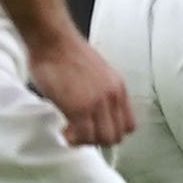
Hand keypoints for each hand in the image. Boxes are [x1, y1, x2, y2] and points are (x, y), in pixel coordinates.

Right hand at [29, 28, 133, 151]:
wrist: (54, 41)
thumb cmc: (68, 54)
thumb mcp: (97, 74)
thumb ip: (101, 93)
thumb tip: (95, 112)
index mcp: (118, 88)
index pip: (128, 125)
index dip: (111, 131)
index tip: (95, 130)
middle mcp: (113, 97)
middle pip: (116, 136)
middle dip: (97, 140)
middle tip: (80, 133)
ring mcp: (97, 103)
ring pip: (102, 139)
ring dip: (84, 141)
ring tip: (70, 131)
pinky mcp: (79, 107)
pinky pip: (83, 136)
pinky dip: (73, 139)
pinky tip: (64, 131)